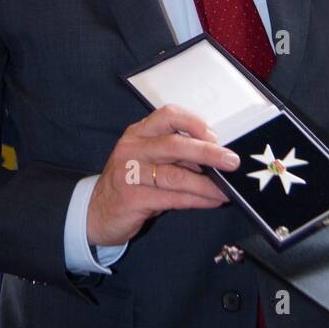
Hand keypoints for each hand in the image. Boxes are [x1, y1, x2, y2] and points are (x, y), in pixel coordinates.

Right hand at [87, 103, 237, 246]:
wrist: (97, 212)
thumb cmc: (132, 182)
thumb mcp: (149, 160)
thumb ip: (176, 155)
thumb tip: (216, 156)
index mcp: (139, 132)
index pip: (168, 115)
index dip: (194, 123)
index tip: (216, 135)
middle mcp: (132, 149)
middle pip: (174, 145)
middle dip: (207, 152)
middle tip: (231, 161)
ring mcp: (130, 174)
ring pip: (175, 176)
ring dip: (206, 184)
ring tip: (226, 190)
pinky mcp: (132, 199)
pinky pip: (172, 198)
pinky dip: (196, 199)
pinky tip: (212, 201)